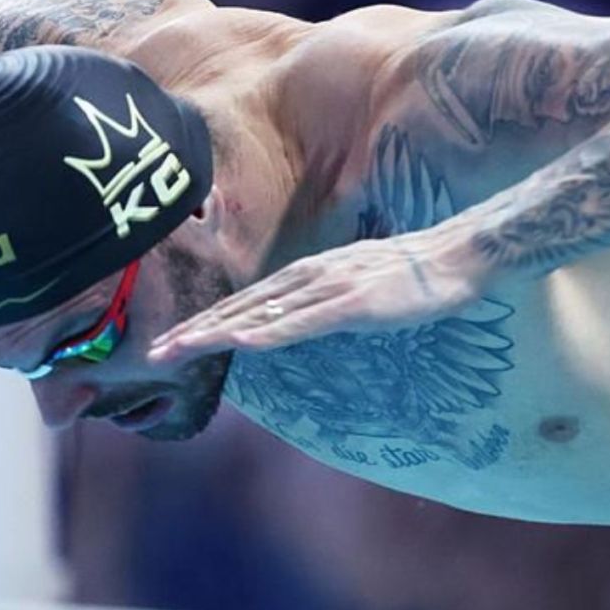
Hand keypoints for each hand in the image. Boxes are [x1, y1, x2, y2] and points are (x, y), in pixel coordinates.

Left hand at [147, 226, 491, 363]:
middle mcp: (310, 276)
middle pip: (242, 307)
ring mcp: (330, 287)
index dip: (206, 322)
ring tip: (180, 349)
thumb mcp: (358, 288)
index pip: (246, 302)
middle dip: (195, 330)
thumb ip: (325, 303)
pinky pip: (305, 320)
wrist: (458, 256)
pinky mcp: (354, 302)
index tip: (171, 341)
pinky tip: (244, 342)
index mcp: (309, 275)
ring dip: (218, 332)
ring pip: (263, 313)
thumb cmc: (415, 277)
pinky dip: (272, 331)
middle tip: (151, 352)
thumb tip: (297, 322)